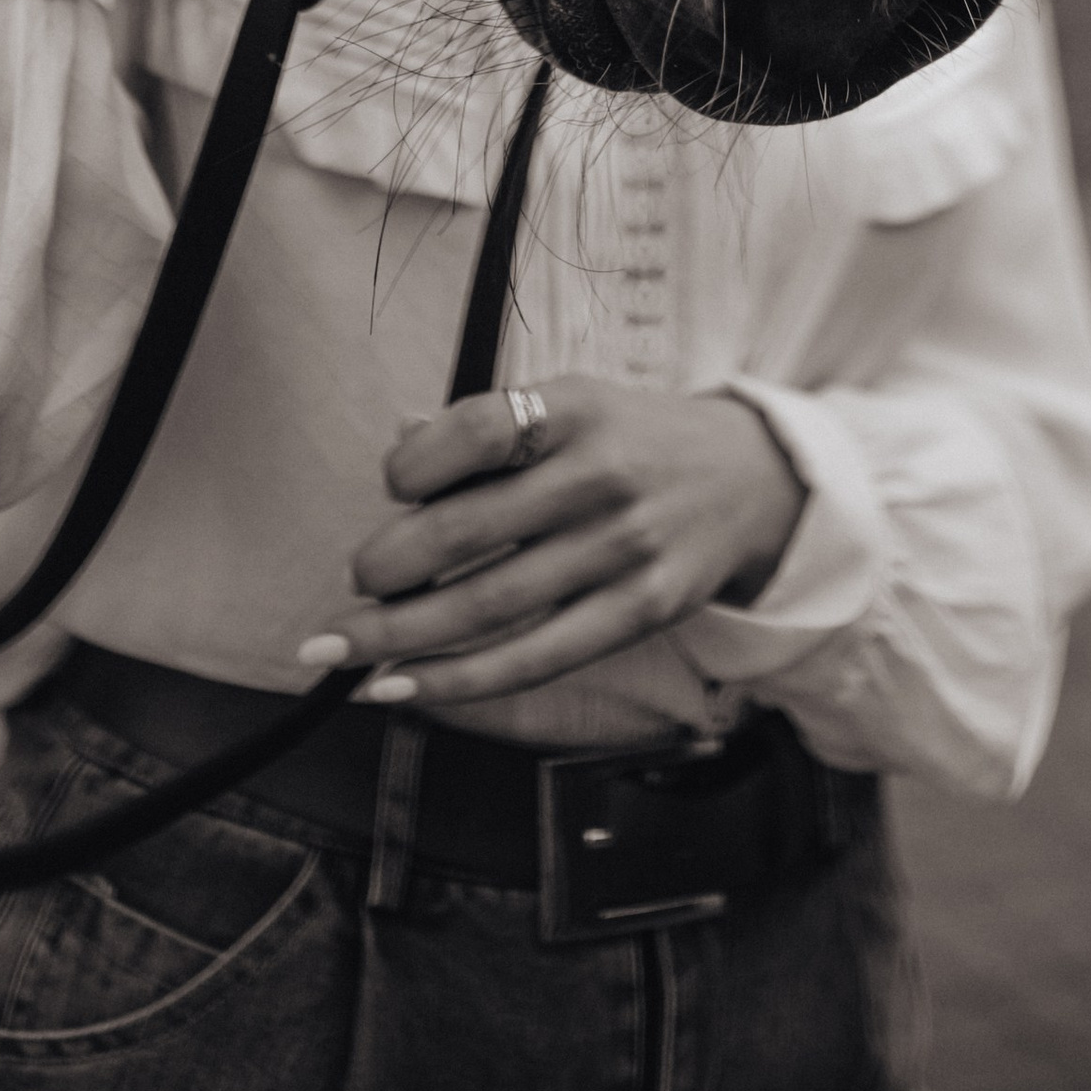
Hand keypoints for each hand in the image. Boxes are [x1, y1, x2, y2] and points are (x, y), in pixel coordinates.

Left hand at [299, 380, 807, 711]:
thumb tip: (399, 443)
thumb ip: (489, 428)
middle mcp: (599, 476)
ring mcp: (622, 550)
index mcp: (575, 408)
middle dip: (387, 566)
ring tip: (339, 649)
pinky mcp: (639, 613)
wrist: (750, 479)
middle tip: (352, 581)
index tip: (391, 484)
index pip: (476, 431)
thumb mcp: (572, 404)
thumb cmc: (631, 439)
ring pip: (488, 607)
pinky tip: (401, 687)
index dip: (413, 462)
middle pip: (468, 531)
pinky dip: (456, 681)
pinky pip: (532, 660)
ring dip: (398, 636)